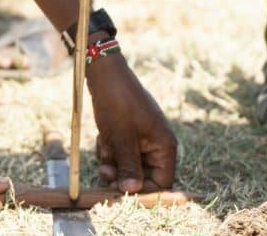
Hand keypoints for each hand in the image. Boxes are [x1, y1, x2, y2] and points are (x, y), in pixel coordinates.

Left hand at [85, 55, 177, 191]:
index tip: (121, 192)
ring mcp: (143, 139)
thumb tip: (133, 191)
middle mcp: (157, 144)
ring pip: (129, 166)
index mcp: (164, 146)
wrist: (105, 75)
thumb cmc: (117, 103)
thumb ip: (129, 167)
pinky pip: (121, 154)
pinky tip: (102, 139)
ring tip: (104, 147)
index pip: (161, 182)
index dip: (143, 191)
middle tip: (105, 170)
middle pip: (143, 176)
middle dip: (123, 175)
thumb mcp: (121, 139)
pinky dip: (110, 151)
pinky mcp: (129, 135)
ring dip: (113, 163)